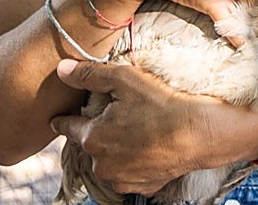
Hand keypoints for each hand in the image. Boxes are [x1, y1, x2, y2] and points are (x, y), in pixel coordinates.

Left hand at [50, 59, 199, 195]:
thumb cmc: (163, 104)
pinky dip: (134, 162)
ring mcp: (122, 178)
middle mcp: (101, 164)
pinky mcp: (142, 186)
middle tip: (118, 115)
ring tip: (137, 130)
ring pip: (110, 160)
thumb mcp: (124, 79)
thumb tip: (61, 70)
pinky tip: (148, 147)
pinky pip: (129, 173)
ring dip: (116, 148)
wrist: (200, 132)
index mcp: (92, 138)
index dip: (64, 119)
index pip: (68, 127)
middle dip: (99, 130)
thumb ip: (90, 75)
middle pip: (91, 143)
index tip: (57, 118)